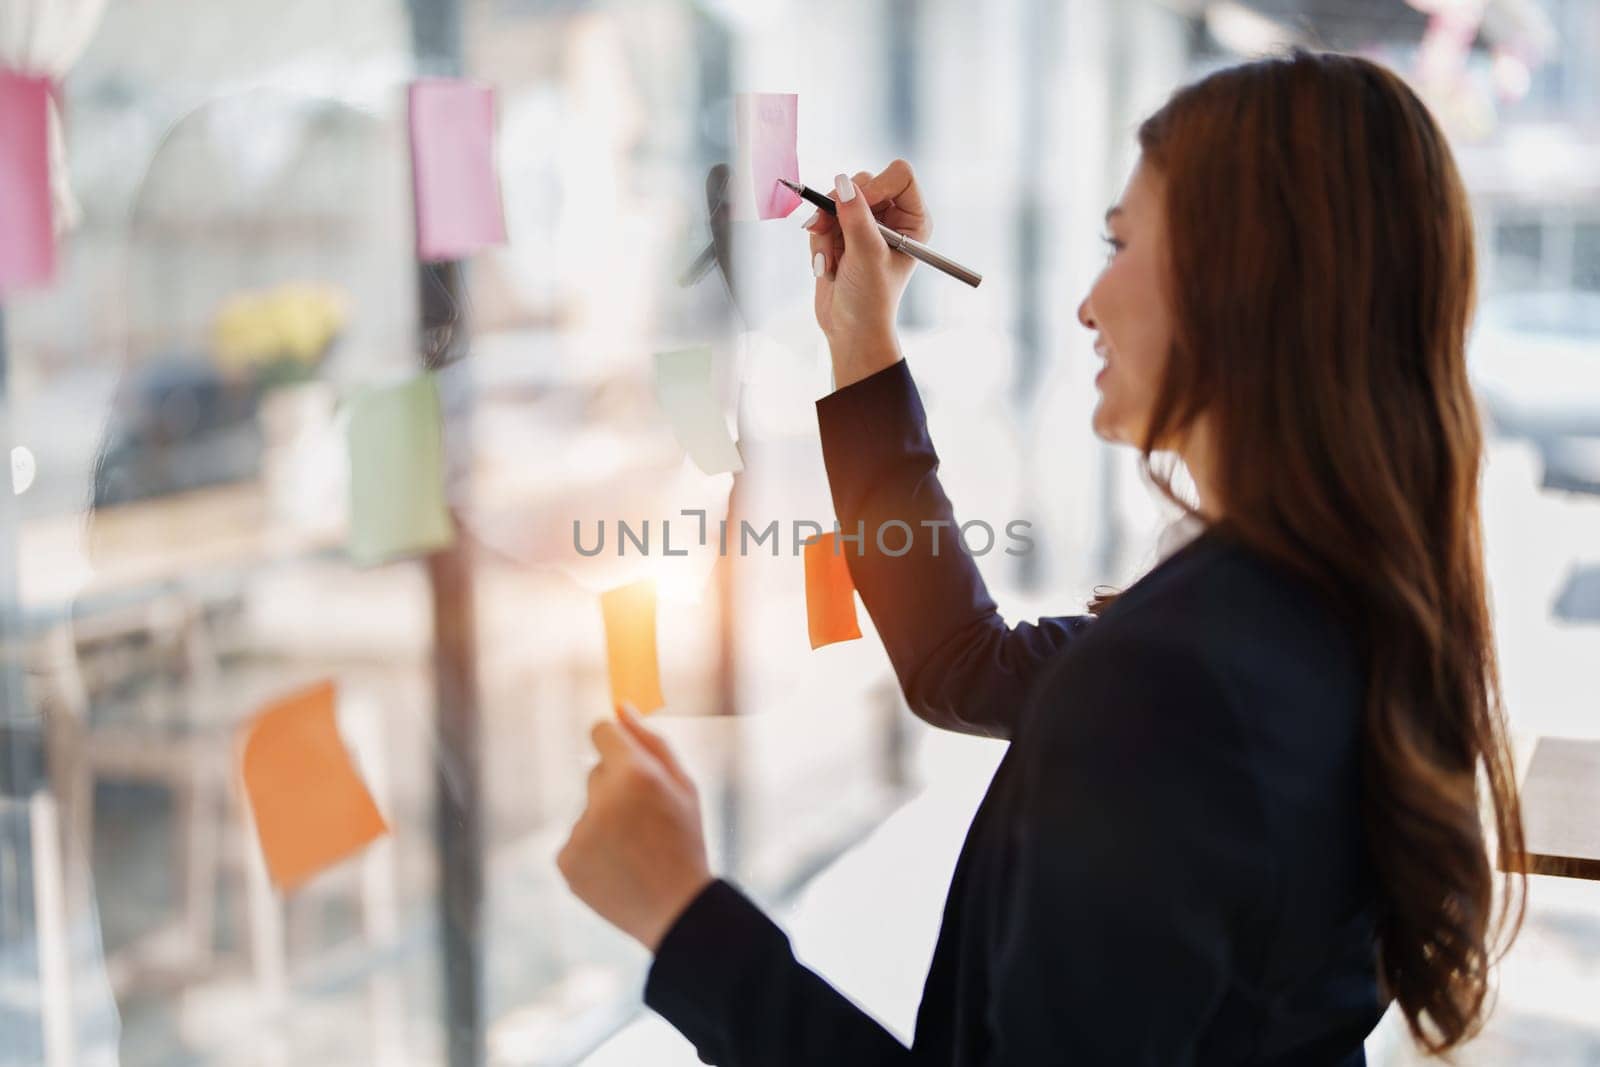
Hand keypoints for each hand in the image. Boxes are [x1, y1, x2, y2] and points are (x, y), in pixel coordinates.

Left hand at [557, 705, 713, 952]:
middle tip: (647, 821)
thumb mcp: (684, 786)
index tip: (623, 754)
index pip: (601, 732)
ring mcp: (580, 832)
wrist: (676, 911)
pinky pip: (576, 840)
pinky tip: (619, 868)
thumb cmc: (685, 841)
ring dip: (606, 821)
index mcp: (634, 774)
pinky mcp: (566, 861)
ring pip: (587, 809)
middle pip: (596, 773)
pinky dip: (593, 850)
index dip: (614, 741)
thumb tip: (620, 708)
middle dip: (617, 787)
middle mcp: (601, 800)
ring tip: (635, 851)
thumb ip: (652, 741)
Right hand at [805, 160, 930, 388]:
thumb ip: (856, 217)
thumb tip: (842, 182)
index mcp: (913, 220)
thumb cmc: (870, 300)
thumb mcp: (867, 255)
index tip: (857, 206)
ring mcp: (866, 224)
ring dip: (825, 232)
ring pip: (836, 201)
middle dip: (840, 211)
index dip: (876, 186)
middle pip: (862, 183)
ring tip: (830, 263)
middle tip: (825, 230)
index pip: (899, 175)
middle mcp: (892, 217)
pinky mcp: (842, 234)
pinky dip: (819, 242)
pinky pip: (822, 219)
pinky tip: (826, 267)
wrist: (849, 330)